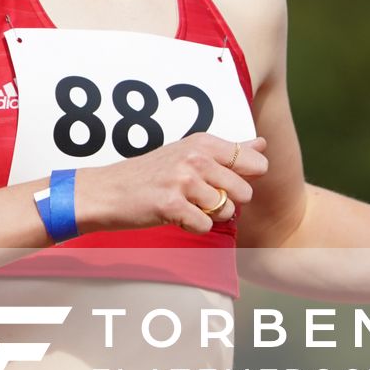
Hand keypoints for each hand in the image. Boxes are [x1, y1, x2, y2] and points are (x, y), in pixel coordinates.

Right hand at [74, 134, 268, 234]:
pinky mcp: (172, 205)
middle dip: (226, 202)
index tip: (219, 182)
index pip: (255, 162)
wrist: (106, 192)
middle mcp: (195, 157)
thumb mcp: (189, 153)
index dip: (243, 180)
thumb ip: (230, 151)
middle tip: (198, 198)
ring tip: (185, 206)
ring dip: (209, 215)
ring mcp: (183, 180)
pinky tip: (174, 216)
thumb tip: (263, 145)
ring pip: (227, 211)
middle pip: (245, 191)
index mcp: (203, 142)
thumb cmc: (150, 175)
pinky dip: (193, 227)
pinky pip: (205, 226)